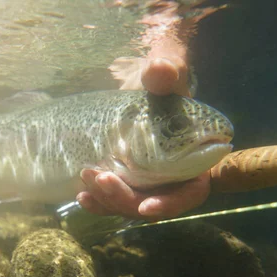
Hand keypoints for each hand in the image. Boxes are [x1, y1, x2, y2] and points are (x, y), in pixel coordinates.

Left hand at [82, 34, 204, 219]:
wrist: (140, 84)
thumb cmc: (163, 80)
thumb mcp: (168, 74)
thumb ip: (167, 73)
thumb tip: (159, 69)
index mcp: (195, 162)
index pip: (189, 195)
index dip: (169, 205)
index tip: (145, 207)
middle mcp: (173, 179)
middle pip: (152, 205)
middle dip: (124, 199)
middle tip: (102, 179)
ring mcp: (148, 183)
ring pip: (128, 205)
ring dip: (106, 198)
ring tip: (86, 175)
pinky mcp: (127, 181)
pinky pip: (113, 200)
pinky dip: (97, 200)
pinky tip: (80, 193)